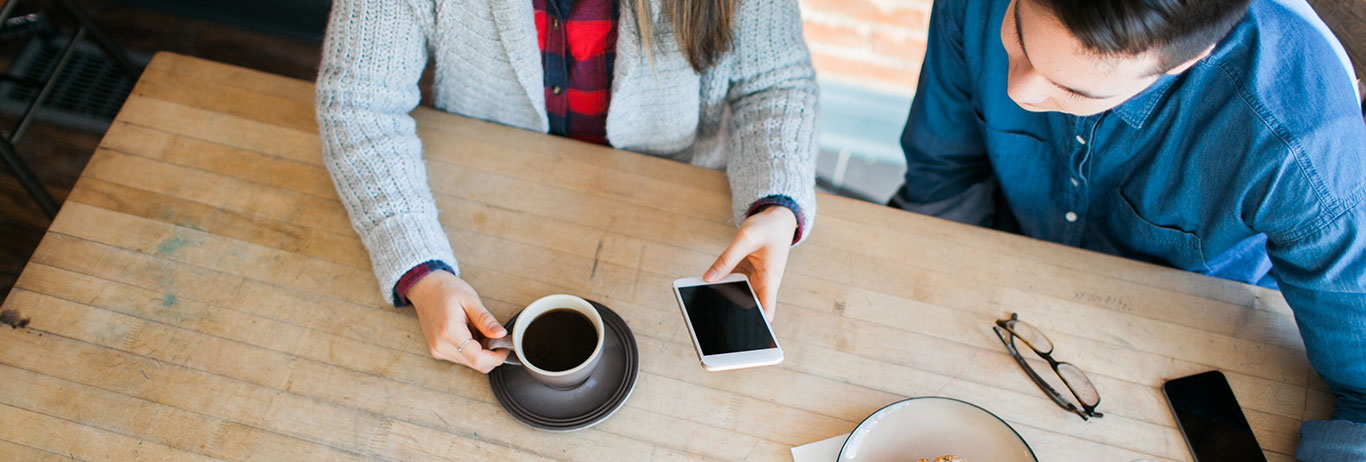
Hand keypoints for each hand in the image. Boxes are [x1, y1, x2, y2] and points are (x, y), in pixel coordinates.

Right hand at [407, 271, 509, 371]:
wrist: (425, 288)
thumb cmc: (446, 290)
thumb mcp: (470, 299)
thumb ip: (486, 320)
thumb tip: (501, 334)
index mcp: (449, 332)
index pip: (478, 359)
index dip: (497, 357)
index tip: (505, 347)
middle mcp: (441, 346)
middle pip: (475, 364)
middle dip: (490, 354)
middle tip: (493, 334)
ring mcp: (437, 350)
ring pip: (470, 362)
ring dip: (480, 351)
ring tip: (476, 329)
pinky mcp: (437, 351)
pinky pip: (461, 357)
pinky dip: (471, 349)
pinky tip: (469, 332)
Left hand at [704, 205, 797, 319]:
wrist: (778, 218)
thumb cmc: (768, 227)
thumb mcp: (745, 238)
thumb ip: (726, 259)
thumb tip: (708, 278)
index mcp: (770, 278)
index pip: (767, 310)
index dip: (758, 326)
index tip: (743, 334)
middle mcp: (764, 283)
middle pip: (750, 308)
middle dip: (734, 315)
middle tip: (714, 319)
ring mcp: (755, 280)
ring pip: (740, 297)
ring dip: (726, 300)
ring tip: (707, 304)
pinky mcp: (747, 274)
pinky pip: (733, 284)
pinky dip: (723, 285)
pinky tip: (709, 286)